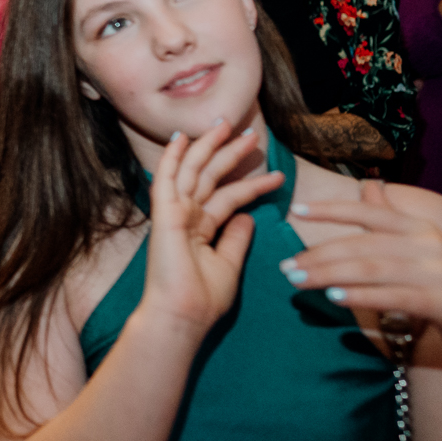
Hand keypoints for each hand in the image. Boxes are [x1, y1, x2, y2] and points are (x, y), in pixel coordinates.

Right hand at [138, 122, 284, 334]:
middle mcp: (186, 216)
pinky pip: (167, 179)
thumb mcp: (229, 265)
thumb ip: (236, 238)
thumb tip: (248, 216)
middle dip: (228, 152)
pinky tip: (182, 138)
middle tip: (247, 130)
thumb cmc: (203, 298)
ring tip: (229, 125)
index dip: (251, 184)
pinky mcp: (165, 214)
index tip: (276, 174)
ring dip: (209, 147)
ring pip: (193, 171)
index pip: (228, 197)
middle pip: (209, 176)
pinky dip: (172, 157)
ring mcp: (173, 213)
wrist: (182, 315)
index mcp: (200, 228)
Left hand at [282, 181, 441, 368]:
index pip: (368, 212)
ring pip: (372, 269)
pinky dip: (362, 296)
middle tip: (285, 266)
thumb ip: (391, 219)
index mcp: (419, 227)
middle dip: (319, 255)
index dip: (331, 209)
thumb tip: (368, 183)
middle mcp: (430, 243)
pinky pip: (395, 297)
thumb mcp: (418, 250)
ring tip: (298, 281)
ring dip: (330, 275)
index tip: (295, 210)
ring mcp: (441, 272)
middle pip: (362, 245)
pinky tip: (334, 299)